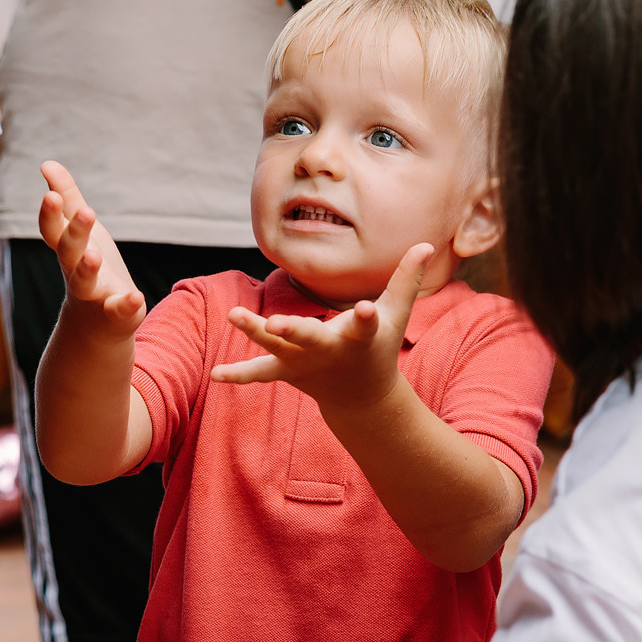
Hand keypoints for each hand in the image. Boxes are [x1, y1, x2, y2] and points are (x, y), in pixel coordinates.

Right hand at [40, 161, 145, 337]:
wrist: (96, 324)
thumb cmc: (86, 265)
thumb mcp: (78, 230)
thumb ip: (66, 197)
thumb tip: (46, 164)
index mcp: (67, 248)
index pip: (52, 230)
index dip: (50, 214)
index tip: (50, 194)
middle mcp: (74, 270)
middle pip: (69, 252)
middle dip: (75, 233)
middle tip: (87, 211)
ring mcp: (94, 293)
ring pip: (84, 282)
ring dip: (87, 268)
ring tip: (94, 255)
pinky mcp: (116, 313)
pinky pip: (118, 311)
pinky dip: (125, 305)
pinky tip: (135, 296)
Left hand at [213, 244, 430, 414]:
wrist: (362, 398)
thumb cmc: (380, 347)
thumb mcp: (397, 316)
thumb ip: (408, 279)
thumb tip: (426, 243)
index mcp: (360, 338)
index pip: (366, 325)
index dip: (367, 317)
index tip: (367, 308)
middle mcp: (329, 352)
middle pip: (310, 339)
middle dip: (294, 331)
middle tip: (276, 323)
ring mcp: (304, 364)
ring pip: (276, 349)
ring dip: (254, 333)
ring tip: (233, 315)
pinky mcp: (287, 371)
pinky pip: (260, 373)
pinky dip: (239, 375)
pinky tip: (215, 374)